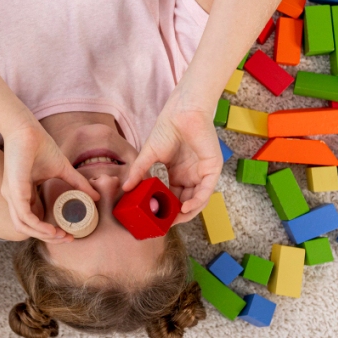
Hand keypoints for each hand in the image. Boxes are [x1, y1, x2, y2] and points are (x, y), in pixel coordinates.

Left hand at [1, 121, 99, 242]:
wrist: (27, 129)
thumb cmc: (40, 146)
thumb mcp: (63, 169)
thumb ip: (77, 183)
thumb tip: (96, 195)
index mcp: (22, 193)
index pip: (33, 219)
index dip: (49, 229)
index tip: (68, 232)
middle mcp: (14, 197)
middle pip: (27, 228)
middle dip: (48, 237)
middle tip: (67, 238)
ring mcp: (11, 195)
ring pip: (23, 227)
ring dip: (43, 235)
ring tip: (61, 235)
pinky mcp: (14, 191)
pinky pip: (24, 217)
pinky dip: (38, 226)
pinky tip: (52, 229)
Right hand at [123, 91, 221, 223]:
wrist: (181, 113)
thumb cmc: (166, 129)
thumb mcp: (148, 156)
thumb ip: (138, 172)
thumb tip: (125, 188)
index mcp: (178, 174)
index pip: (173, 197)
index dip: (166, 209)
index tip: (155, 219)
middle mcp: (191, 176)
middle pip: (186, 202)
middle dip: (176, 215)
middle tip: (164, 224)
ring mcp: (202, 173)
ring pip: (198, 200)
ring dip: (187, 212)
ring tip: (174, 219)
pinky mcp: (212, 169)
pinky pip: (206, 191)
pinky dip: (197, 202)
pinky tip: (185, 208)